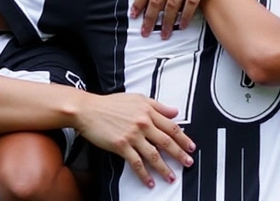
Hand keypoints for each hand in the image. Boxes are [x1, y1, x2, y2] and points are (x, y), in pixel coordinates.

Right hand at [73, 93, 193, 187]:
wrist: (88, 110)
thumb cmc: (110, 104)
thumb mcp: (137, 98)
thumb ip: (158, 105)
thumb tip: (174, 111)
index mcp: (148, 111)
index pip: (171, 127)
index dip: (183, 138)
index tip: (191, 147)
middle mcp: (143, 123)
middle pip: (166, 142)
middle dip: (179, 154)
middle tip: (188, 163)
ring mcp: (133, 135)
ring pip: (154, 155)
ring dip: (164, 168)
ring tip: (172, 177)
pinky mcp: (121, 146)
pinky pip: (136, 163)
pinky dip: (144, 174)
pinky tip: (150, 182)